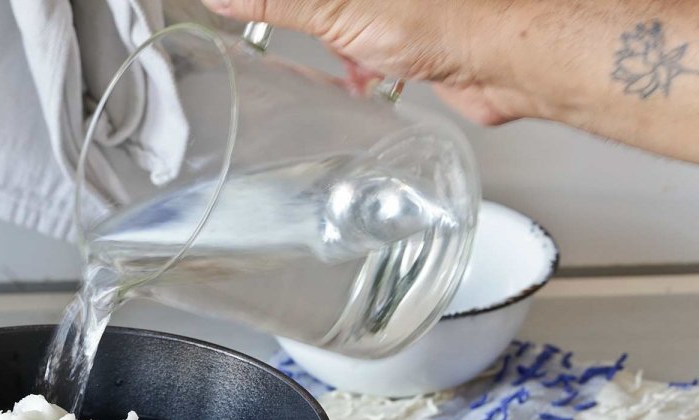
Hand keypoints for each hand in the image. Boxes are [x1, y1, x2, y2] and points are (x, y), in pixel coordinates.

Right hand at [201, 0, 526, 124]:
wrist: (503, 57)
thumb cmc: (441, 18)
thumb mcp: (335, 9)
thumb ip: (275, 1)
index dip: (281, 9)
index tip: (249, 16)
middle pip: (319, 4)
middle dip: (314, 20)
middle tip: (326, 41)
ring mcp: (397, 3)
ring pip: (343, 16)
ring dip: (340, 43)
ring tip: (354, 60)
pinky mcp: (412, 26)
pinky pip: (369, 41)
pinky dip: (363, 61)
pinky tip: (369, 77)